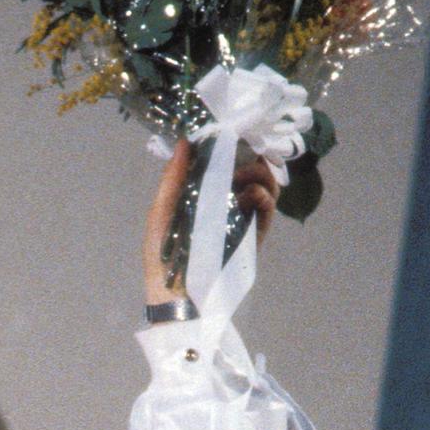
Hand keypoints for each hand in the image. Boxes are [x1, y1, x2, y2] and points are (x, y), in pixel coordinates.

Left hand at [143, 140, 280, 305]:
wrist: (176, 295)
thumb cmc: (162, 255)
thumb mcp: (161, 212)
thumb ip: (173, 178)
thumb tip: (185, 142)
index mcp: (201, 196)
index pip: (224, 165)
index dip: (233, 149)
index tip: (233, 134)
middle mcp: (224, 205)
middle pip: (250, 173)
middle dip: (251, 160)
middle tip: (243, 159)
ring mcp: (241, 220)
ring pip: (265, 188)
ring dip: (261, 176)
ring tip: (246, 180)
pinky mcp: (254, 237)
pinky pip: (267, 211)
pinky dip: (265, 198)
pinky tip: (252, 195)